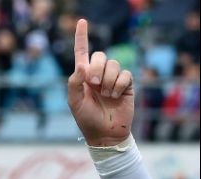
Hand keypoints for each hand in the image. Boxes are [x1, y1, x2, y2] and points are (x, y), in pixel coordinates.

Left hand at [68, 19, 133, 146]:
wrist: (105, 134)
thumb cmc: (87, 119)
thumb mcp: (74, 102)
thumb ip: (74, 83)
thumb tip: (82, 65)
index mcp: (83, 77)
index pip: (82, 53)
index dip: (81, 37)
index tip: (82, 22)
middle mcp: (98, 75)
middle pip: (99, 56)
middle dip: (96, 68)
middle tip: (93, 85)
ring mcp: (112, 79)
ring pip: (114, 64)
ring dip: (108, 80)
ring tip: (105, 95)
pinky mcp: (126, 85)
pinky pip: (125, 74)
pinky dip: (119, 85)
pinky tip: (115, 96)